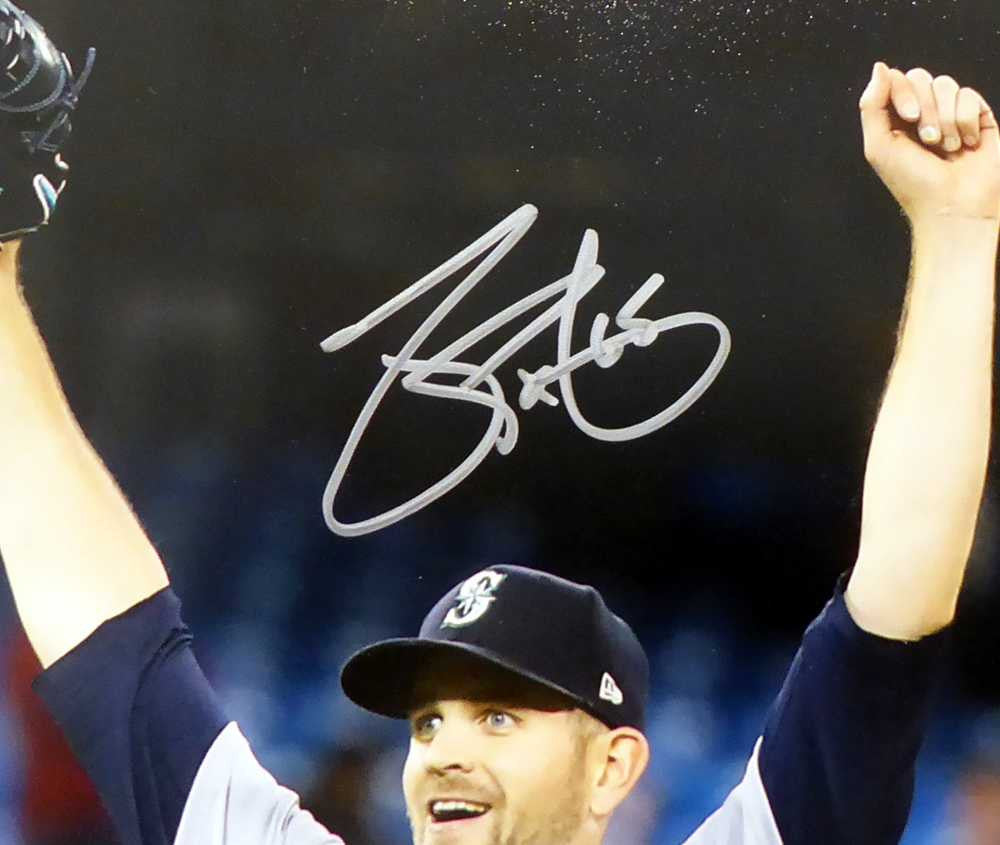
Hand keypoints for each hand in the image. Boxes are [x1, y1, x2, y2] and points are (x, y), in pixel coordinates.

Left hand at [859, 62, 999, 227]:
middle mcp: (923, 114)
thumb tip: (880, 66)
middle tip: (927, 139)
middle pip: (921, 77)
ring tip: (946, 148)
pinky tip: (966, 145)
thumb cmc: (913, 183)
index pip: (896, 80)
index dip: (902, 91)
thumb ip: (872, 105)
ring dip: (945, 118)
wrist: (953, 206)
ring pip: (946, 84)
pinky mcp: (978, 118)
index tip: (909, 117)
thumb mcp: (879, 146)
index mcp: (895, 120)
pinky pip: (970, 96)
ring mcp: (951, 114)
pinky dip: (965, 120)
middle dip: (925, 106)